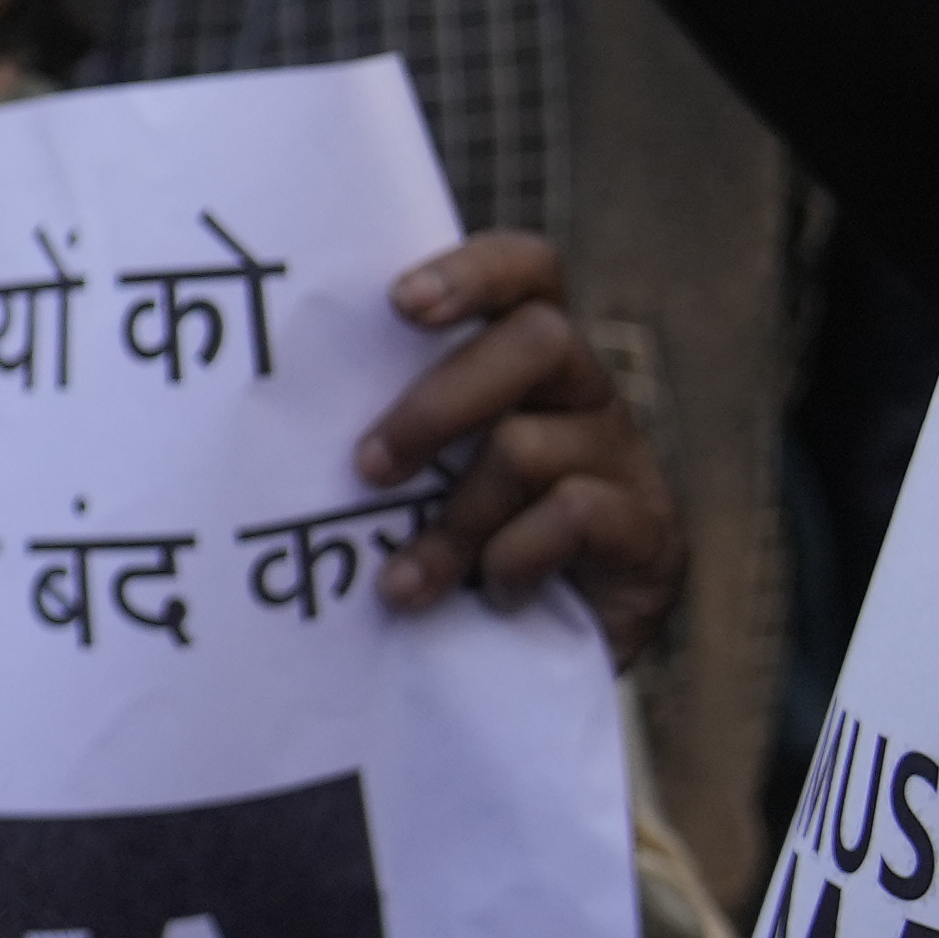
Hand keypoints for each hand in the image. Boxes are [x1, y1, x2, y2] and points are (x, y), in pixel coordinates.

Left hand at [365, 233, 680, 657]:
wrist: (547, 667)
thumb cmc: (461, 552)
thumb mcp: (423, 483)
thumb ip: (392, 437)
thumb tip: (288, 416)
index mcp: (530, 361)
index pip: (528, 270)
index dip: (473, 271)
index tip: (399, 304)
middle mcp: (586, 394)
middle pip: (538, 339)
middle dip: (437, 406)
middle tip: (367, 469)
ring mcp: (624, 459)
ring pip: (529, 446)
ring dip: (453, 521)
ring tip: (405, 585)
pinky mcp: (649, 532)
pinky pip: (574, 516)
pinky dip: (514, 559)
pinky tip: (495, 597)